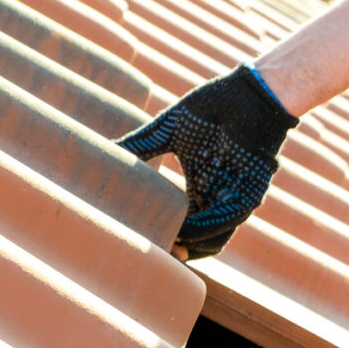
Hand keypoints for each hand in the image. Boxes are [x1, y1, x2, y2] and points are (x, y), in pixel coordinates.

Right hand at [116, 65, 297, 258]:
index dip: (161, 236)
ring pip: (213, 240)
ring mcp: (234, 199)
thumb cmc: (211, 107)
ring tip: (161, 249)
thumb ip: (138, 146)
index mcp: (199, 189)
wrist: (248, 93)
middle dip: (172, 251)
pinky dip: (204, 229)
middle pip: (196, 241)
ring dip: (188, 247)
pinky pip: (227, 220)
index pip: (180, 225)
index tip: (133, 239)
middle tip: (144, 254)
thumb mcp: (166, 131)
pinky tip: (182, 232)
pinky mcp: (250, 193)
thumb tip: (98, 151)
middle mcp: (216, 199)